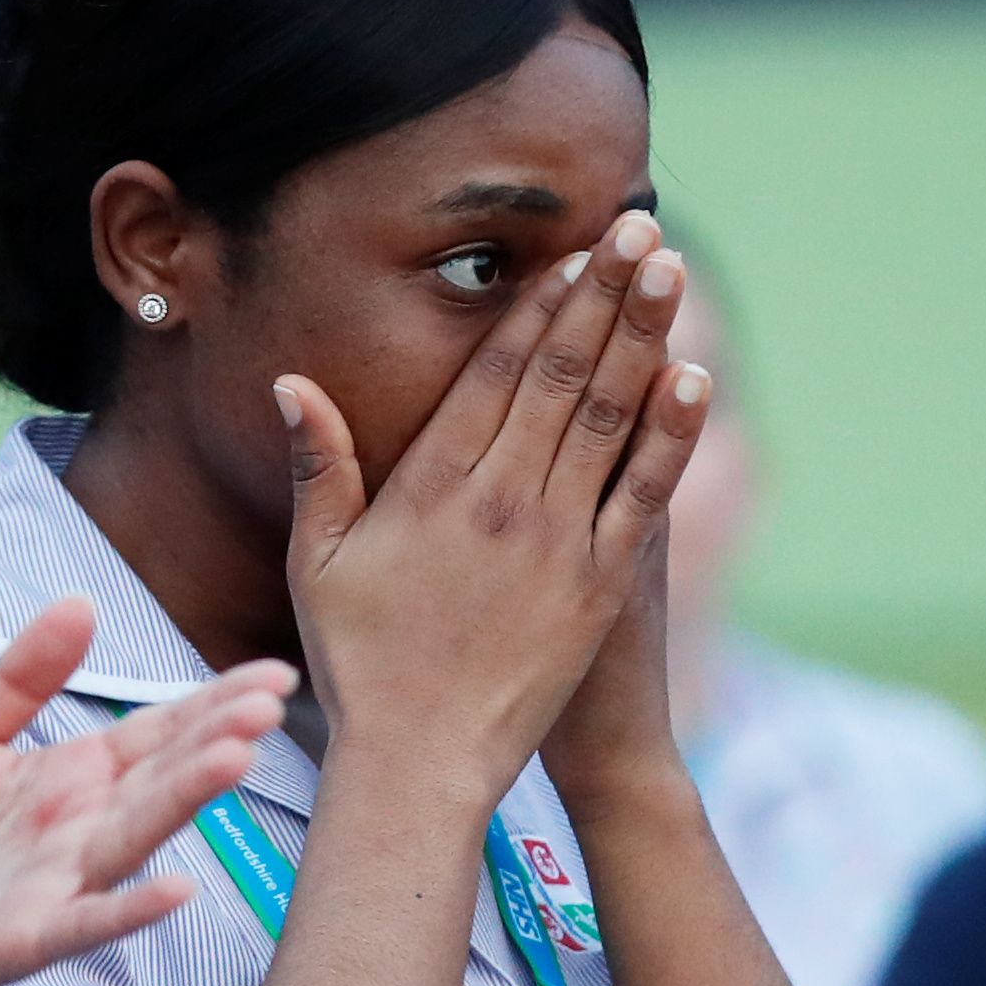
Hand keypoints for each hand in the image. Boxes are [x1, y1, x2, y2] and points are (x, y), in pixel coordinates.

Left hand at [0, 601, 293, 985]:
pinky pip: (78, 923)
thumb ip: (21, 677)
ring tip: (237, 760)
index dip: (212, 704)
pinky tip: (178, 890)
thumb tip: (83, 602)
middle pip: (157, 779)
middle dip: (214, 740)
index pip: (154, 735)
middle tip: (272, 703)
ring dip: (183, 802)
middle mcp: (76, 832)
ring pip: (129, 839)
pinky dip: (127, 909)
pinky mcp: (16, 940)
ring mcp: (54, 888)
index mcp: (68, 779)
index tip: (275, 674)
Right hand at [278, 210, 707, 810]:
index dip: (537, 307)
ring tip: (666, 270)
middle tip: (637, 226)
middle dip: (602, 294)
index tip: (570, 253)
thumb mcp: (317, 560)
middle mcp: (503, 500)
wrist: (421, 759)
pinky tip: (692, 376)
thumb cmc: (358, 662)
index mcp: (433, 487)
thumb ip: (319, 466)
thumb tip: (293, 382)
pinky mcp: (601, 584)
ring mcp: (560, 539)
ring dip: (643, 335)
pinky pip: (645, 492)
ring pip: (610, 415)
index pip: (495, 374)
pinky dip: (671, 431)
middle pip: (562, 374)